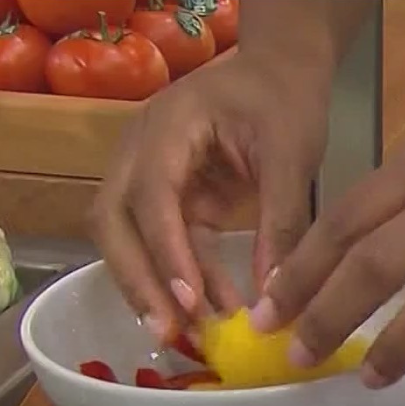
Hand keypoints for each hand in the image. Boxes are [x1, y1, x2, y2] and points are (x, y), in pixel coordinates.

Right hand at [88, 50, 329, 342]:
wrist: (278, 71)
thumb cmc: (284, 100)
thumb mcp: (292, 155)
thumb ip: (281, 221)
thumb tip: (274, 296)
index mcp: (166, 127)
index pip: (151, 195)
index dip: (165, 251)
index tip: (189, 299)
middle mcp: (139, 152)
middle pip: (112, 222)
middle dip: (136, 279)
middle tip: (168, 332)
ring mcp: (146, 175)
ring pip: (127, 238)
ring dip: (152, 287)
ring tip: (188, 335)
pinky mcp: (168, 199)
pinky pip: (163, 243)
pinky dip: (182, 277)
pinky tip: (210, 311)